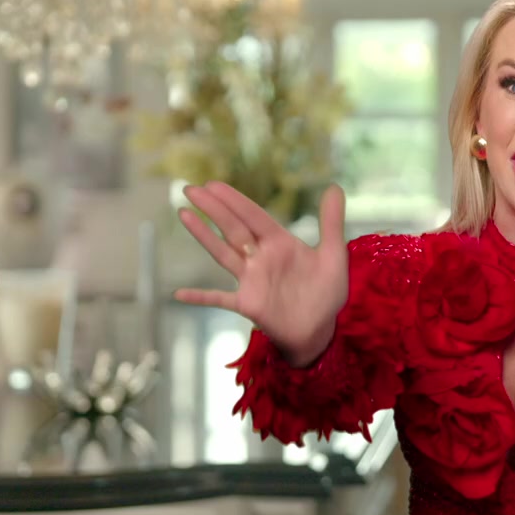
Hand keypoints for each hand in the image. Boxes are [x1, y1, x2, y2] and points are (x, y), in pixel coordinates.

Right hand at [174, 182, 348, 366]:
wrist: (322, 331)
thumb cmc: (327, 293)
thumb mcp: (333, 255)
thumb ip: (332, 222)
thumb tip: (335, 186)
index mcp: (280, 243)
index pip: (253, 216)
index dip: (234, 200)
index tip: (213, 184)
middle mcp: (261, 258)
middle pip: (233, 228)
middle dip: (213, 208)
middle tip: (190, 188)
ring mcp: (252, 281)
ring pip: (223, 253)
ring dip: (203, 235)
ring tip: (184, 214)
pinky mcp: (248, 305)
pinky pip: (220, 299)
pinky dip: (201, 298)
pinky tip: (179, 294)